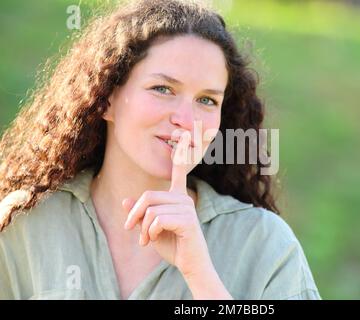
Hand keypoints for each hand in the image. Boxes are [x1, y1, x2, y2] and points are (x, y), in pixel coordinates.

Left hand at [122, 132, 212, 277]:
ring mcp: (187, 208)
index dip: (181, 150)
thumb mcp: (150, 228)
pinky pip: (158, 220)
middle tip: (130, 230)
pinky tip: (154, 240)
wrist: (189, 263)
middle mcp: (184, 198)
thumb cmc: (172, 244)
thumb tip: (125, 201)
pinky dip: (150, 233)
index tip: (184, 132)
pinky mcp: (188, 220)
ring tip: (145, 240)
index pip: (179, 169)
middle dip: (134, 215)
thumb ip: (140, 214)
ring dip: (142, 228)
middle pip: (148, 196)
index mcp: (177, 196)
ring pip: (151, 210)